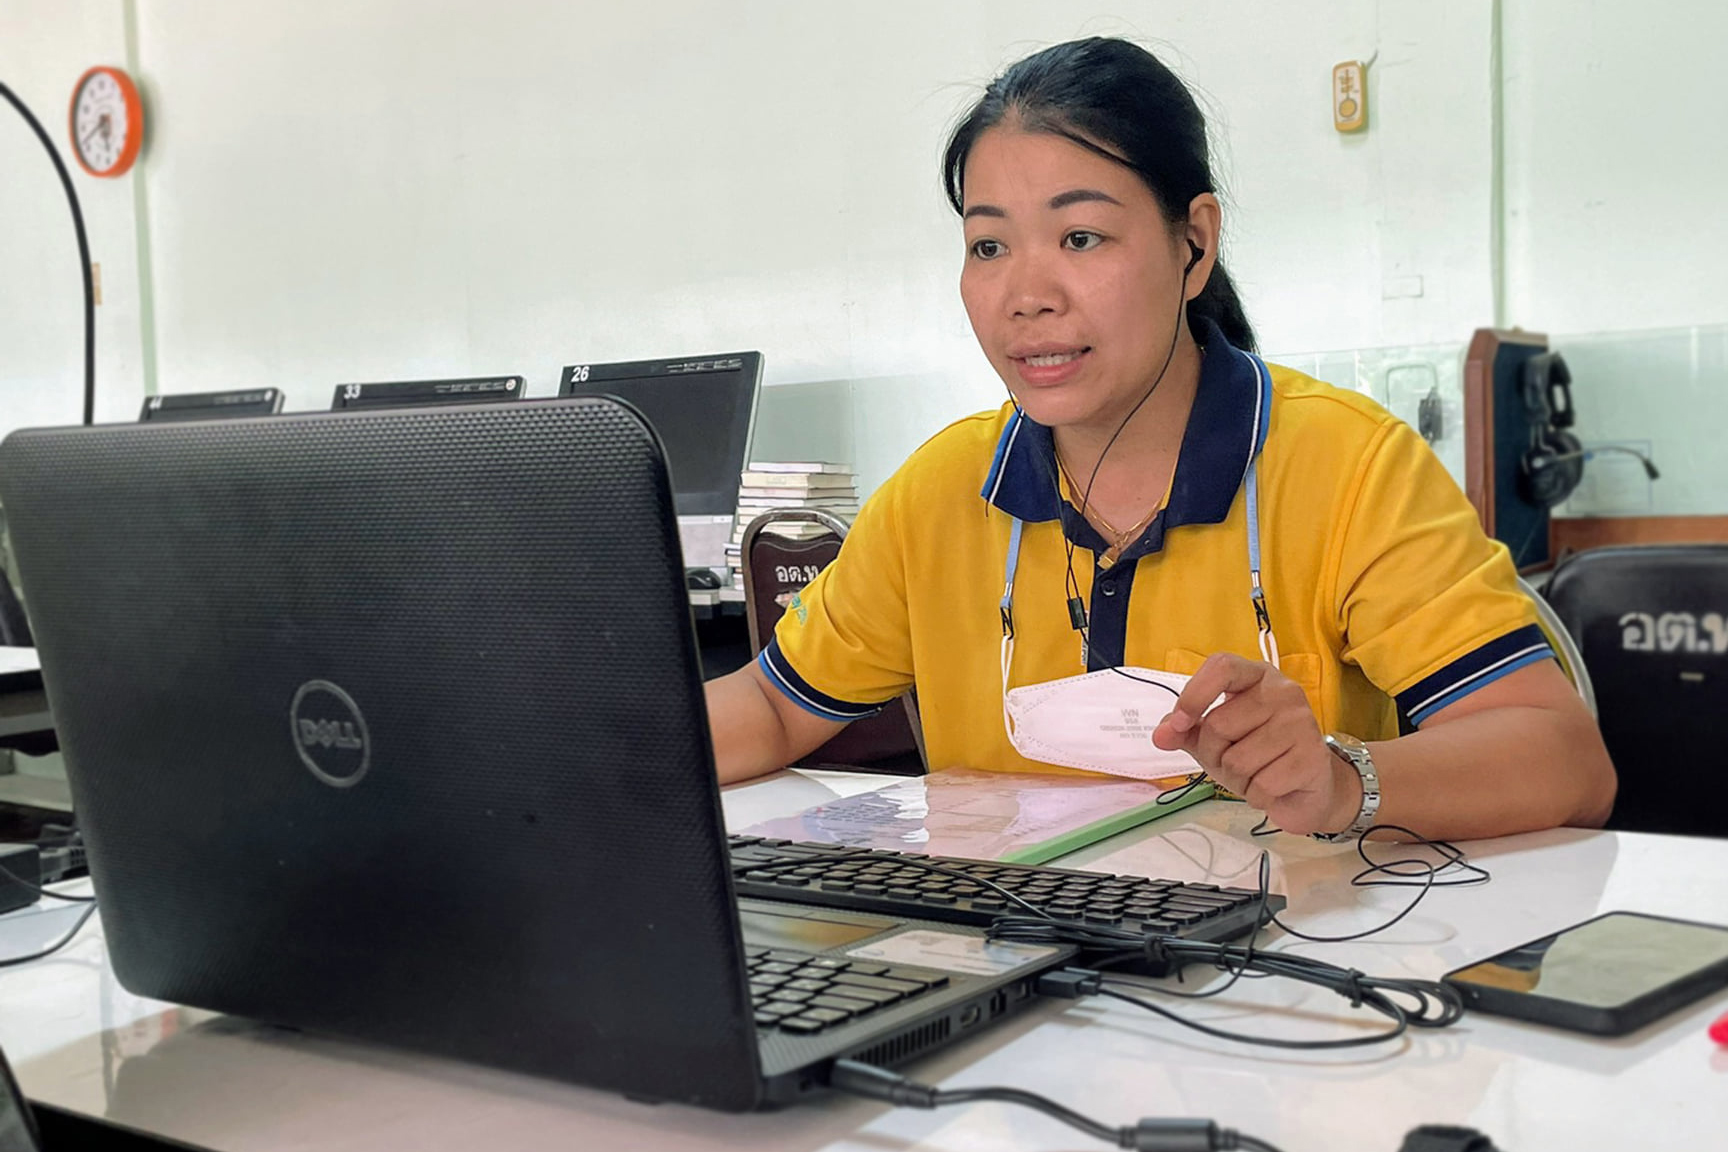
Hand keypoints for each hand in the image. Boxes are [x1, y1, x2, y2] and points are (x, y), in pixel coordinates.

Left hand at [1150, 653, 1360, 836]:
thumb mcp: (1214, 738)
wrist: (1305, 788)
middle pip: (1219, 724)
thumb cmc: (1257, 754)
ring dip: (1236, 779)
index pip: (1222, 667)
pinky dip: (1257, 795)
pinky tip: (1271, 788)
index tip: (1179, 724)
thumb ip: (1184, 731)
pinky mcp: (1313, 757)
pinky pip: (1261, 784)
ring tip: (1255, 774)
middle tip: (1233, 761)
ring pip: (1238, 760)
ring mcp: (1302, 722)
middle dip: (1214, 755)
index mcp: (1257, 677)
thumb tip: (1161, 735)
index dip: (1193, 696)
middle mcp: (1283, 691)